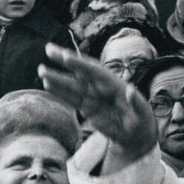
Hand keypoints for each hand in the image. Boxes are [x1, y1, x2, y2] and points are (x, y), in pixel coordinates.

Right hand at [39, 43, 156, 165]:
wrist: (136, 135)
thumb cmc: (142, 121)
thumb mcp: (142, 113)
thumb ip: (136, 102)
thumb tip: (130, 89)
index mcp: (115, 84)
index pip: (95, 71)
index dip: (81, 64)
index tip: (66, 56)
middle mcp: (102, 87)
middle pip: (80, 72)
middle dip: (65, 61)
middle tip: (48, 48)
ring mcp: (93, 97)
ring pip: (72, 85)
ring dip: (57, 77)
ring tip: (41, 70)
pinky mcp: (87, 108)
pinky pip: (71, 98)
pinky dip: (60, 92)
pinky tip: (47, 84)